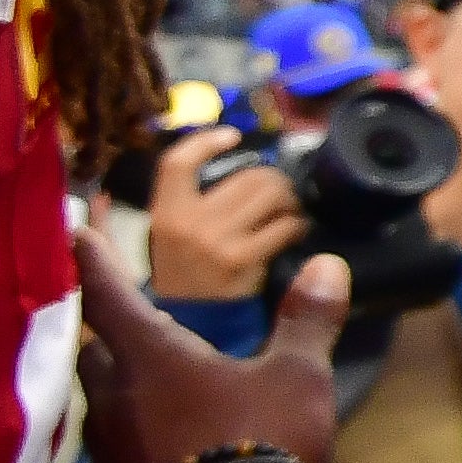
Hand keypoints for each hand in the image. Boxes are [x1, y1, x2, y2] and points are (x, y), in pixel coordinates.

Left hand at [72, 225, 345, 462]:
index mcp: (149, 358)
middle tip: (123, 327)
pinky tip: (158, 456)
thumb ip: (306, 321)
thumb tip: (329, 264)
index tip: (74, 233)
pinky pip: (114, 458)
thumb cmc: (260, 443)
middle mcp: (114, 400)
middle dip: (106, 337)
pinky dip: (131, 445)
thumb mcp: (297, 377)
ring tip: (146, 393)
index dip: (93, 261)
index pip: (108, 294)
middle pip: (94, 353)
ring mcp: (108, 456)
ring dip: (119, 394)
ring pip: (102, 408)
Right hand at [139, 126, 305, 305]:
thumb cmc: (182, 277)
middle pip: (246, 176)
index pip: (177, 163)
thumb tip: (233, 166)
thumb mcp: (168, 236)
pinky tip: (296, 231)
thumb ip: (190, 203)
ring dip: (289, 199)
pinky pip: (284, 227)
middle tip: (279, 191)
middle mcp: (188, 222)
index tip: (232, 136)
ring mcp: (217, 241)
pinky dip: (297, 225)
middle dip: (273, 180)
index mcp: (164, 213)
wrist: (188, 326)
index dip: (205, 142)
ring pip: (270, 195)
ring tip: (288, 210)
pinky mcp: (244, 260)